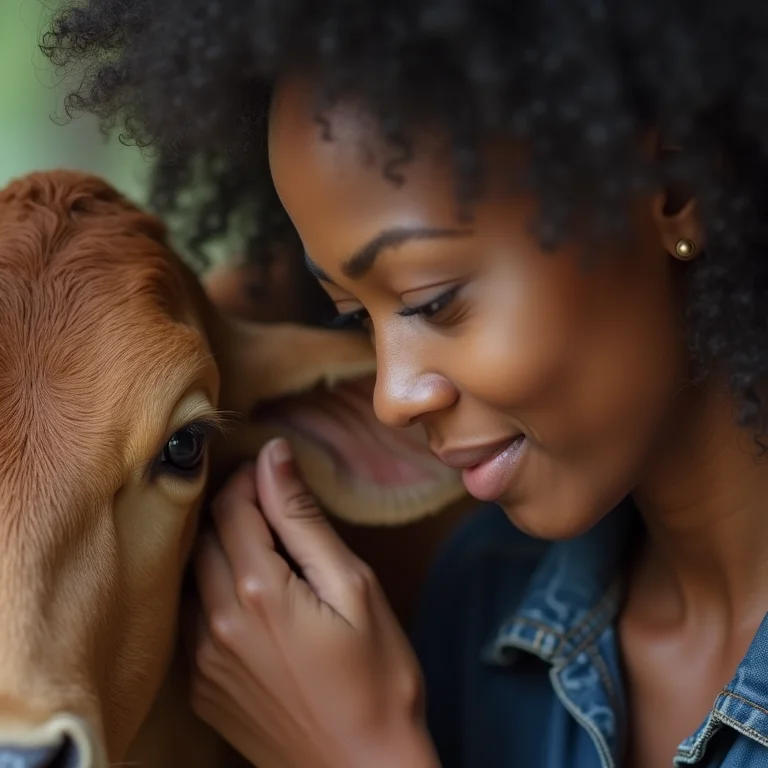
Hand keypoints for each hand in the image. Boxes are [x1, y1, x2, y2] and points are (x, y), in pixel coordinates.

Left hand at [188, 438, 439, 767]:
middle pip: (205, 535)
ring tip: (263, 544)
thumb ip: (304, 520)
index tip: (273, 468)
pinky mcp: (202, 686)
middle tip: (273, 504)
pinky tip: (250, 594)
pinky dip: (213, 589)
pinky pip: (190, 617)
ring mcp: (202, 659)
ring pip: (192, 573)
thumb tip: (274, 458)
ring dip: (219, 547)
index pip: (231, 507)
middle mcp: (215, 622)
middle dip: (234, 507)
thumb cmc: (377, 677)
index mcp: (258, 591)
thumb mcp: (353, 586)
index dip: (250, 478)